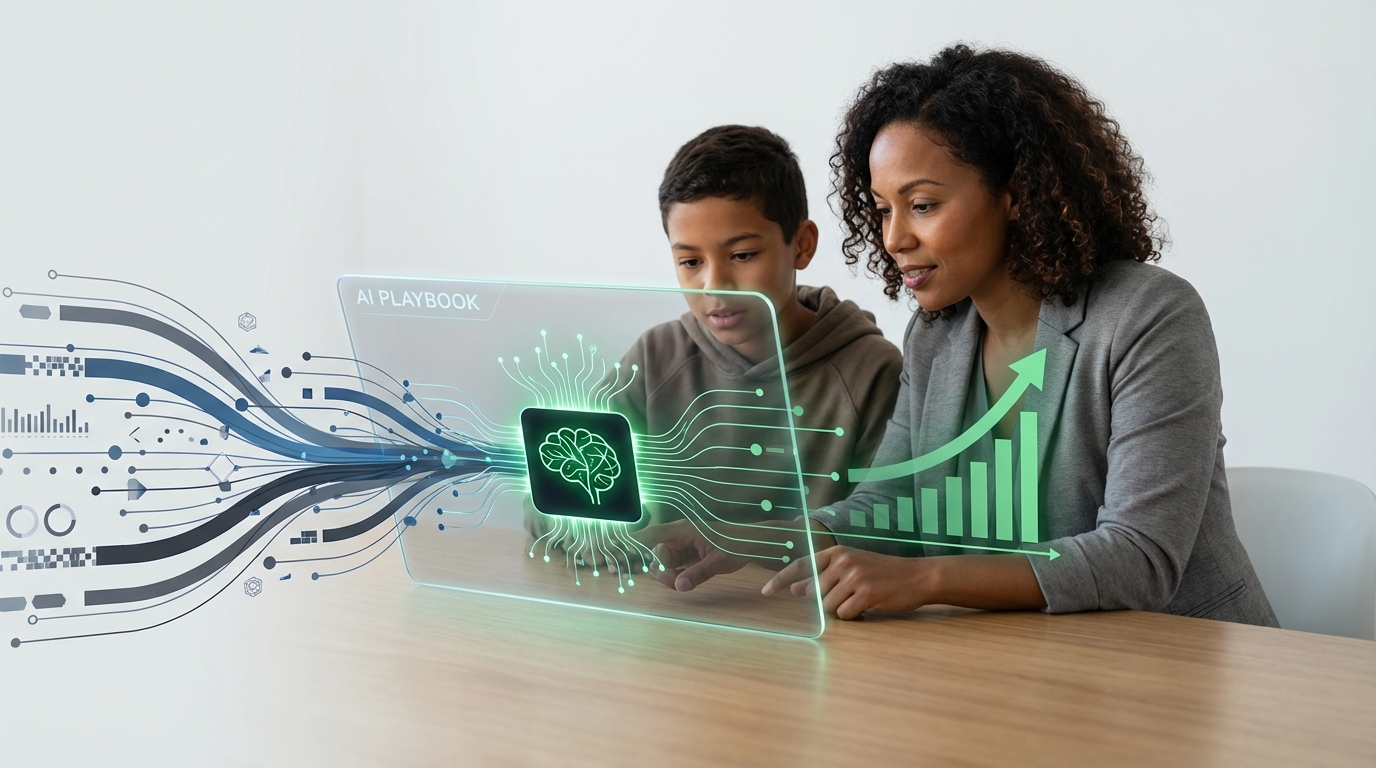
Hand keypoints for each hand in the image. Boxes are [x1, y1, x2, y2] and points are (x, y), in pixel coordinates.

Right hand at [632, 519, 747, 591]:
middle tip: (675, 583)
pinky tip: (683, 582)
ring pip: (662, 564)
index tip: (621, 549)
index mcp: (683, 530)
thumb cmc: (736, 545)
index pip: (653, 533)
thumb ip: (698, 573)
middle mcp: (678, 538)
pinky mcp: (685, 558)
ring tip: (683, 583)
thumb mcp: (718, 560)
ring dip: (668, 577)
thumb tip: (679, 586)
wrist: (750, 546)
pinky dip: (674, 578)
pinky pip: (671, 570)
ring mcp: (681, 548)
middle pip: (655, 555)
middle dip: (661, 571)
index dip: (635, 541)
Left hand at [762, 546, 929, 619]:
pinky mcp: (867, 594)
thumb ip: (823, 576)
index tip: (765, 591)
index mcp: (837, 552)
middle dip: (827, 602)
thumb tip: (795, 590)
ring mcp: (855, 577)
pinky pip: (846, 615)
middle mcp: (843, 561)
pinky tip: (867, 606)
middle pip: (815, 593)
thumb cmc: (882, 573)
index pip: (801, 565)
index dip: (780, 579)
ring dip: (842, 609)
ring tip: (861, 599)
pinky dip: (854, 616)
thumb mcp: (851, 568)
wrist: (917, 576)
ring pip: (829, 607)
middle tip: (850, 596)